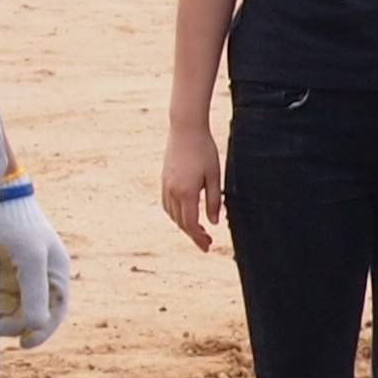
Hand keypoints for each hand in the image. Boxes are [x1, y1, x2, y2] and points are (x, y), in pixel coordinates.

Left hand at [0, 180, 71, 349]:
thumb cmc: (18, 224)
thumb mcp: (30, 259)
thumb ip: (36, 293)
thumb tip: (38, 326)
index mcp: (55, 271)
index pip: (55, 312)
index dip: (42, 332)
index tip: (23, 345)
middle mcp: (41, 274)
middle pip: (32, 312)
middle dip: (15, 323)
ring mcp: (21, 271)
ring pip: (13, 305)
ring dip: (2, 315)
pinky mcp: (2, 267)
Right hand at [161, 122, 223, 251]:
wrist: (185, 129)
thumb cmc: (204, 151)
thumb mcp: (214, 176)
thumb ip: (214, 201)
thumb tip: (214, 222)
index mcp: (187, 193)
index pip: (191, 224)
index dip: (198, 238)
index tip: (207, 247)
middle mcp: (173, 192)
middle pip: (180, 222)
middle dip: (193, 234)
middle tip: (207, 242)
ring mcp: (166, 185)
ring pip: (172, 214)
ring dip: (183, 225)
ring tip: (197, 229)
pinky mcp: (164, 179)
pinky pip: (166, 204)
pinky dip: (174, 214)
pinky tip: (184, 214)